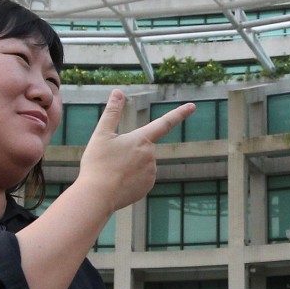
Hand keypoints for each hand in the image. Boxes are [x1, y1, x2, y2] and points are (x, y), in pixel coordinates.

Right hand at [78, 89, 194, 211]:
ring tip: (113, 173)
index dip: (179, 113)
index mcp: (141, 139)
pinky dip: (131, 178)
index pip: (165, 123)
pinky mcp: (147, 187)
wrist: (96, 196)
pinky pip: (141, 177)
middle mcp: (151, 155)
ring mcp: (151, 172)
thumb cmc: (97, 164)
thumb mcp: (101, 134)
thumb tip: (118, 92)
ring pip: (142, 163)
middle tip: (111, 160)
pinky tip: (119, 183)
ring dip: (130, 165)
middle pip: (143, 147)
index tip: (192, 106)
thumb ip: (112, 112)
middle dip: (130, 150)